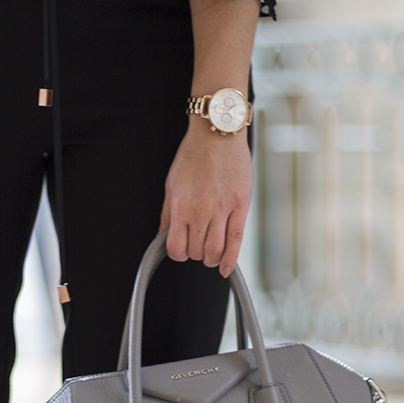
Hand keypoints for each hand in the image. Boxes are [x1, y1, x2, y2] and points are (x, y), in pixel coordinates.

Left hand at [160, 120, 252, 276]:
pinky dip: (231, 260)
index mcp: (181, 206)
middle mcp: (201, 211)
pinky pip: (236, 240)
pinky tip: (226, 269)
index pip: (176, 247)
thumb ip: (168, 214)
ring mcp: (222, 209)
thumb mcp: (171, 184)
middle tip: (196, 246)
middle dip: (195, 254)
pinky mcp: (240, 206)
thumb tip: (162, 237)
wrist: (217, 134)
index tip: (180, 250)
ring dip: (211, 258)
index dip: (177, 254)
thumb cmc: (194, 155)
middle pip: (196, 251)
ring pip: (215, 250)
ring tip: (210, 253)